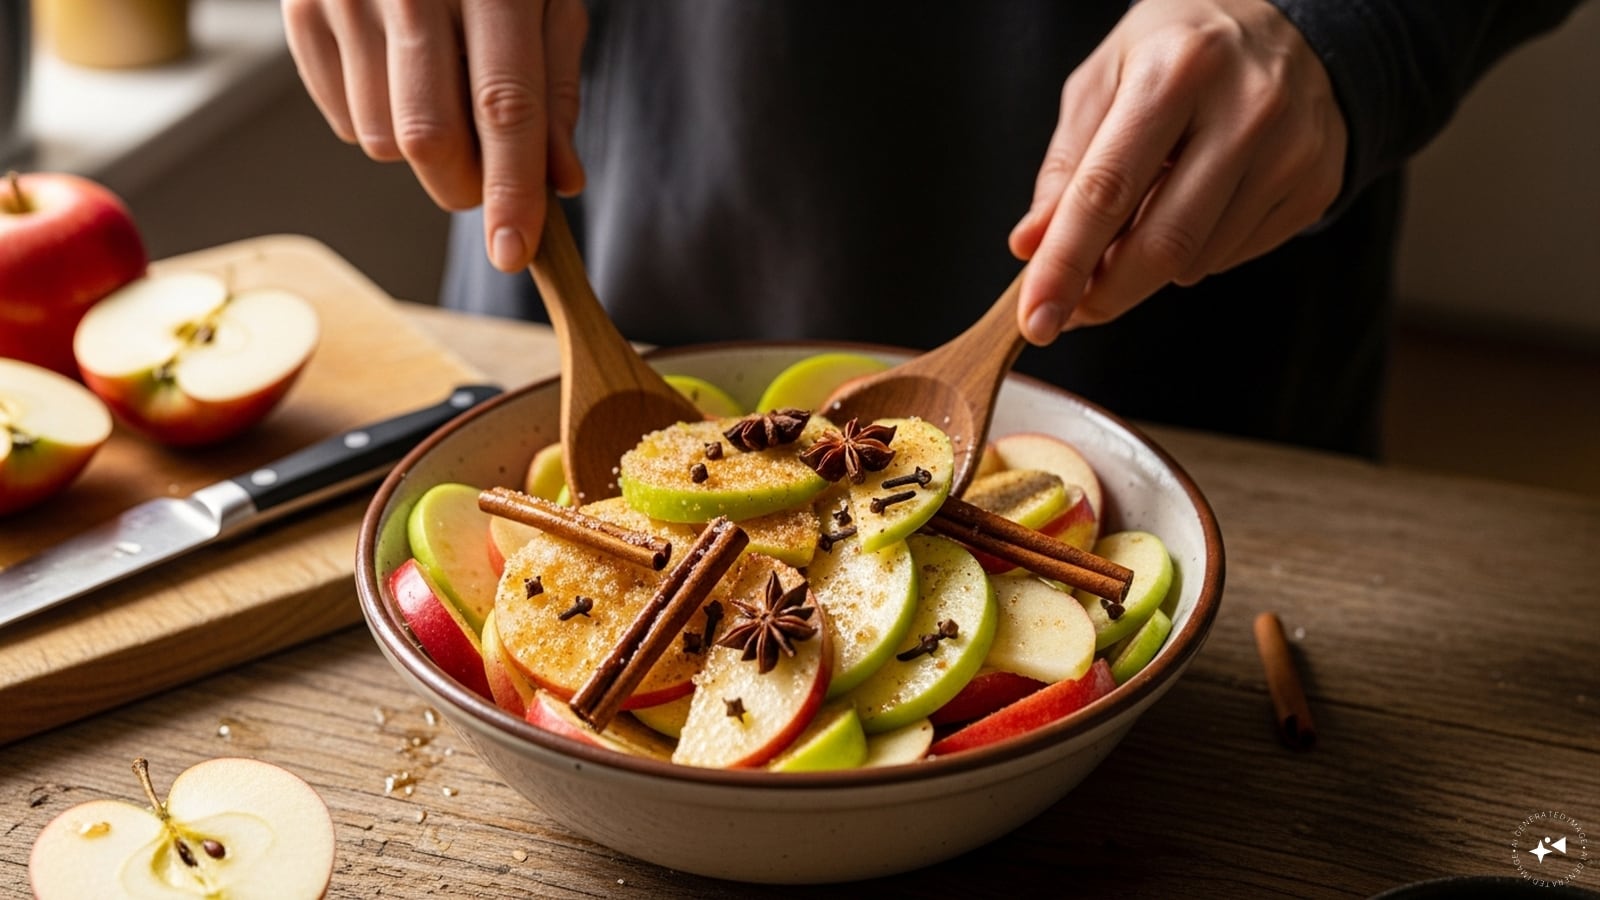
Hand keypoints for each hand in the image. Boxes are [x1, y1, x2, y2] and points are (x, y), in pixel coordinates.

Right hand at [282, 0, 586, 272]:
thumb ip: (553, 87)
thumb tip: (559, 181)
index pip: (503, 107)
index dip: (510, 190)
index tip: (514, 251)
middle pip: (430, 137)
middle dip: (464, 186)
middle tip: (484, 182)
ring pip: (383, 140)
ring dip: (422, 153)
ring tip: (440, 95)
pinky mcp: (300, 8)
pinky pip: (341, 120)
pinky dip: (378, 126)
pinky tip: (399, 80)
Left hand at [1009, 0, 1345, 344]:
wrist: (1293, 23)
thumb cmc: (1178, 53)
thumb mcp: (1106, 79)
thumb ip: (1067, 165)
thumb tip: (1032, 247)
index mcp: (1178, 70)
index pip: (1107, 189)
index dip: (1065, 264)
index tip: (1036, 319)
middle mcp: (1246, 108)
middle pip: (1162, 241)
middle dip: (1105, 293)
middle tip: (1071, 311)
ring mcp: (1292, 149)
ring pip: (1197, 259)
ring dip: (1148, 269)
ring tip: (1137, 224)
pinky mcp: (1317, 183)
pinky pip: (1234, 256)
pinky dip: (1195, 254)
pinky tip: (1194, 209)